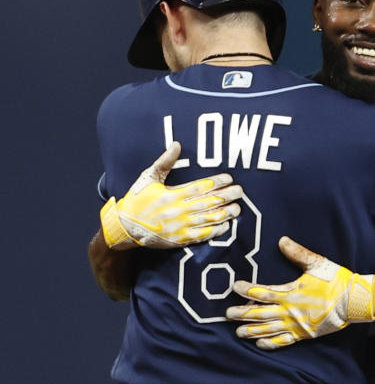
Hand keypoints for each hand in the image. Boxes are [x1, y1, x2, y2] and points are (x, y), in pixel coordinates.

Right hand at [100, 141, 242, 248]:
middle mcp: (179, 210)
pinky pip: (202, 235)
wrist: (125, 227)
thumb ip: (164, 161)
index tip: (229, 178)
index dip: (218, 182)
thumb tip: (177, 144)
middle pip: (209, 202)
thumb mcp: (148, 177)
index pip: (201, 186)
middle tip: (240, 192)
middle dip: (227, 196)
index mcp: (172, 194)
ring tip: (237, 208)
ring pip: (209, 219)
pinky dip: (215, 231)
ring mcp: (180, 226)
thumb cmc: (137, 200)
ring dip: (225, 213)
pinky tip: (226, 225)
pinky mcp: (180, 239)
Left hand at [226, 236, 374, 349]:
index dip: (246, 290)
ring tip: (238, 332)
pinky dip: (270, 343)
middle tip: (227, 314)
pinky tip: (260, 343)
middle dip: (241, 314)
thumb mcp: (317, 263)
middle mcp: (290, 311)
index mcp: (290, 293)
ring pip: (268, 330)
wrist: (354, 301)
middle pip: (259, 314)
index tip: (234, 286)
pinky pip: (283, 342)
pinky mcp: (303, 334)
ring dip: (251, 331)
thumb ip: (298, 253)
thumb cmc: (336, 280)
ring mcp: (296, 325)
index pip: (261, 292)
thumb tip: (282, 241)